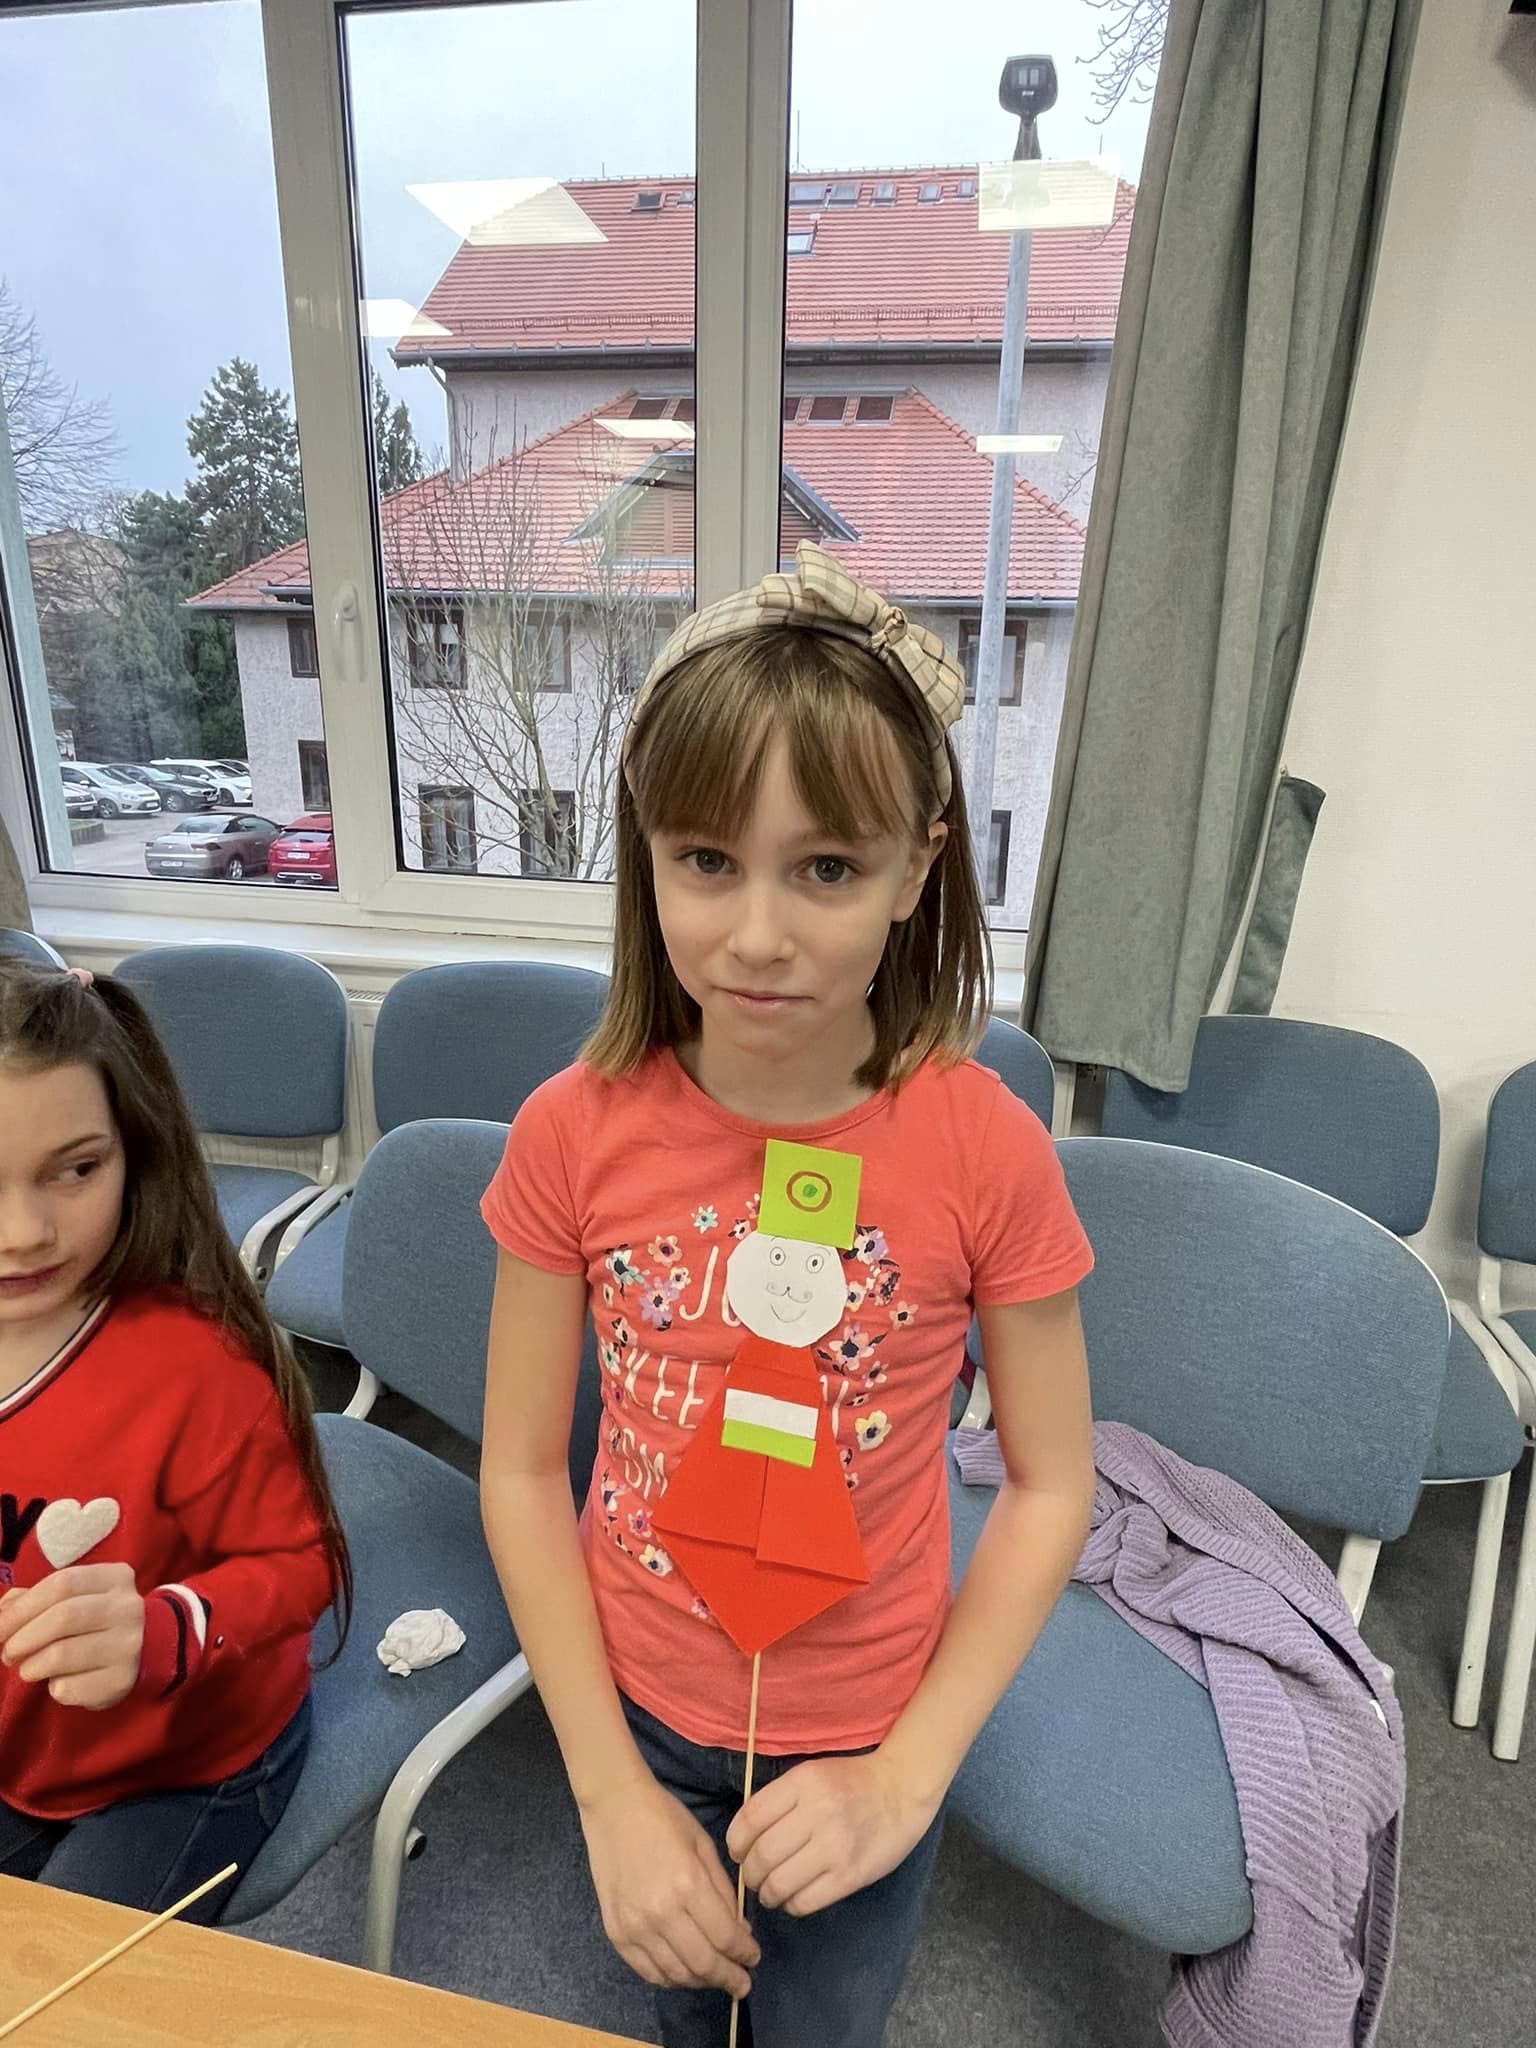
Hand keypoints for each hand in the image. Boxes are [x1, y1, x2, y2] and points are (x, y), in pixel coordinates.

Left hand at [0, 1564, 144, 1709]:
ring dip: (31, 1666)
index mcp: (115, 1578)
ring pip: (62, 1654)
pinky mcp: (122, 1680)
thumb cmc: (97, 1620)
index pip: (62, 1583)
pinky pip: (71, 1687)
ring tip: (28, 1669)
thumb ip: (36, 1599)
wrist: (149, 1650)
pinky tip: (59, 1681)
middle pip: (63, 1617)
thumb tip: (1, 1614)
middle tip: (7, 1653)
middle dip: (23, 1638)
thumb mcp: (76, 1598)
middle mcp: (128, 1608)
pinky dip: (54, 1687)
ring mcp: (129, 1645)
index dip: (22, 1608)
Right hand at [580, 1772, 759, 1997]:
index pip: (725, 1937)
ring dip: (701, 1982)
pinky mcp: (615, 1933)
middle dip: (728, 1977)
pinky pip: (647, 1971)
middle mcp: (661, 1913)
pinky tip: (685, 1975)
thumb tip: (740, 1932)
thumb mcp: (704, 1846)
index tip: (754, 1958)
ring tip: (717, 1979)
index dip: (744, 1954)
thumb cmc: (664, 1818)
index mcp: (688, 1885)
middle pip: (703, 1963)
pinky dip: (670, 1980)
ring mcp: (635, 1927)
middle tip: (743, 1983)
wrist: (614, 1807)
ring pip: (676, 1974)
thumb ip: (723, 1892)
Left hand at [727, 1751, 939, 1917]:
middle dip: (749, 1874)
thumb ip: (779, 1800)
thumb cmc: (850, 1782)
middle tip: (753, 1877)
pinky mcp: (850, 1875)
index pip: (750, 1819)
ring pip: (780, 1883)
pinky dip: (791, 1905)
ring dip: (767, 1894)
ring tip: (770, 1891)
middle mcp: (817, 1813)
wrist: (902, 1789)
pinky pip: (805, 1902)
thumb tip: (744, 1839)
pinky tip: (793, 1897)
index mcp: (803, 1783)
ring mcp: (835, 1847)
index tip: (738, 1852)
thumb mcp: (811, 1775)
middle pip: (761, 1856)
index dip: (735, 1842)